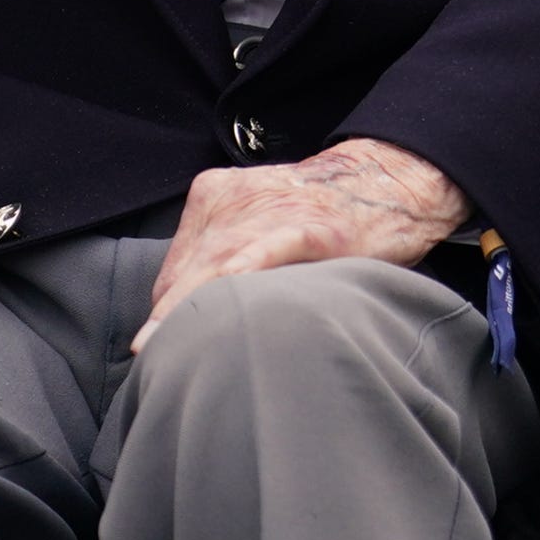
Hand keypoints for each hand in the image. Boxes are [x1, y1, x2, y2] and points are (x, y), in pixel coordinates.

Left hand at [133, 139, 471, 351]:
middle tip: (151, 359)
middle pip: (187, 270)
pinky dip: (238, 278)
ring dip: (186, 309)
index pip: (175, 266)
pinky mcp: (307, 227)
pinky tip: (220, 306)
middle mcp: (234, 198)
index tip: (161, 345)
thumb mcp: (261, 221)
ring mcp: (270, 210)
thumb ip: (226, 257)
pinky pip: (262, 254)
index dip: (169, 308)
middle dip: (169, 317)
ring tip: (160, 349)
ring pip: (214, 267)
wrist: (388, 180)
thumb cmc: (323, 215)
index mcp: (215, 194)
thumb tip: (187, 317)